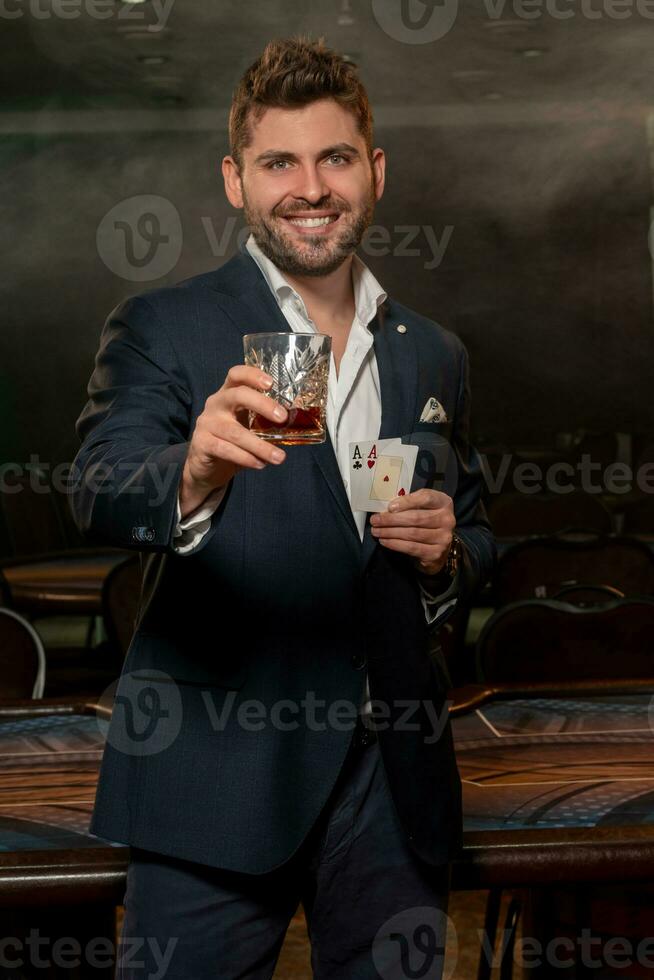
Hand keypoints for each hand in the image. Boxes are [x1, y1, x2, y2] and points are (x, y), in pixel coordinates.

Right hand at [180, 365, 287, 516]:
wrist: (205, 466)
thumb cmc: (233, 441)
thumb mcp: (248, 426)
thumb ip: (265, 421)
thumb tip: (298, 421)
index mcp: (228, 394)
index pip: (236, 374)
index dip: (252, 375)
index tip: (271, 383)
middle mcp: (215, 404)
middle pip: (237, 395)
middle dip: (262, 404)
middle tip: (283, 418)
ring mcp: (206, 423)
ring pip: (235, 432)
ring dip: (260, 446)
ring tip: (279, 457)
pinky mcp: (202, 444)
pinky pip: (226, 450)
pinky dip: (246, 458)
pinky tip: (260, 464)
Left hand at [369, 489, 454, 575]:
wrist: (438, 546)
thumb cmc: (426, 521)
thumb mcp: (423, 507)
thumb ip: (410, 503)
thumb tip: (387, 508)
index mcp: (444, 502)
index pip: (426, 498)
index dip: (407, 502)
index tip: (390, 507)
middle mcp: (447, 519)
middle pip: (416, 518)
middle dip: (391, 519)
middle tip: (375, 520)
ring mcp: (443, 538)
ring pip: (412, 534)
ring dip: (390, 532)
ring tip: (377, 531)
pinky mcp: (435, 553)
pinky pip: (411, 548)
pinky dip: (395, 544)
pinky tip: (385, 541)